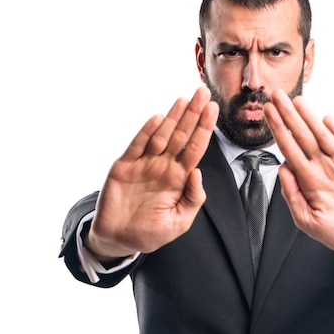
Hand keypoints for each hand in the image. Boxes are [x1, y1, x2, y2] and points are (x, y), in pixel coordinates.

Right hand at [87, 87, 218, 258]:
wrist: (120, 240)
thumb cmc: (151, 232)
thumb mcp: (179, 221)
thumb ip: (192, 199)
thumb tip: (198, 173)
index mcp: (178, 178)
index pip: (195, 148)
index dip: (204, 129)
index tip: (213, 110)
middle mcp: (163, 166)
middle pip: (181, 136)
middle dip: (193, 115)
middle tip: (203, 93)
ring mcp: (143, 165)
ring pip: (161, 136)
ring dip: (173, 118)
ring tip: (185, 100)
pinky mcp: (124, 167)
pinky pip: (137, 146)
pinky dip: (147, 132)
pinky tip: (158, 119)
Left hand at [263, 89, 333, 253]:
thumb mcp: (308, 220)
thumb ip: (292, 196)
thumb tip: (282, 169)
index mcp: (308, 178)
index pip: (289, 148)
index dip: (278, 130)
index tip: (267, 112)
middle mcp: (323, 166)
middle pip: (302, 136)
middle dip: (289, 116)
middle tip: (276, 95)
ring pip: (323, 136)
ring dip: (310, 119)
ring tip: (297, 101)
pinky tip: (326, 120)